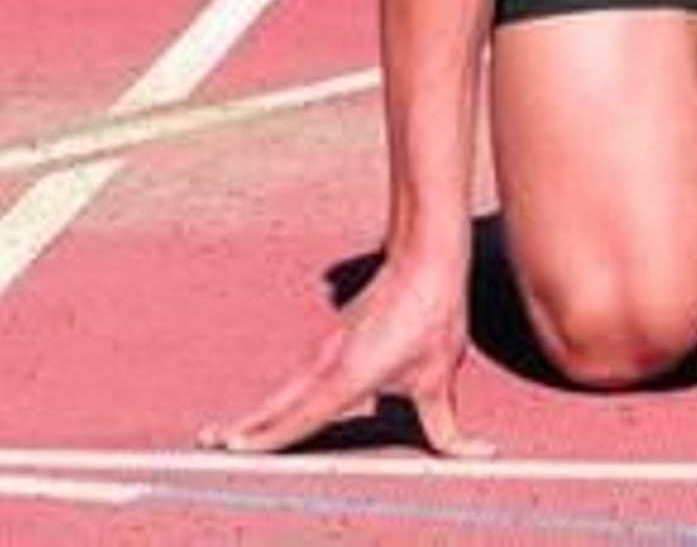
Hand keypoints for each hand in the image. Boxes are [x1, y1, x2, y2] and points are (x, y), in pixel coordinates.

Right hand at [199, 257, 492, 458]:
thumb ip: (446, 427)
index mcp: (343, 379)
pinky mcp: (338, 339)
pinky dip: (283, 397)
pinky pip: (303, 377)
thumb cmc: (432, 314)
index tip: (229, 452)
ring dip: (261, 414)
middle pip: (277, 406)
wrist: (426, 256)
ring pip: (288, 391)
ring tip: (228, 436)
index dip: (263, 439)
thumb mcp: (440, 378)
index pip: (294, 420)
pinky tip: (275, 407)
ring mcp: (329, 349)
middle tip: (208, 444)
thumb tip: (473, 455)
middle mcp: (326, 365)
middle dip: (245, 429)